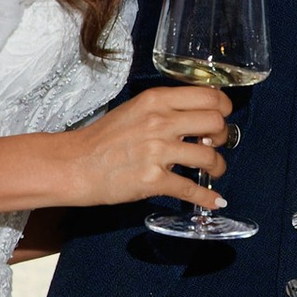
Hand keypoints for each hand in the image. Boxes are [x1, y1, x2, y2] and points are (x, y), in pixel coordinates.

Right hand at [50, 85, 235, 209]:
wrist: (73, 165)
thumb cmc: (101, 139)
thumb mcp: (134, 110)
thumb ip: (165, 110)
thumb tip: (196, 120)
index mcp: (156, 100)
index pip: (208, 95)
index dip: (223, 107)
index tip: (222, 116)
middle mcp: (160, 122)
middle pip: (215, 122)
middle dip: (223, 135)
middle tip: (216, 143)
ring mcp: (157, 152)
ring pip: (209, 157)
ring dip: (218, 166)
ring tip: (213, 170)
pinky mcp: (153, 180)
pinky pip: (191, 189)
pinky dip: (208, 197)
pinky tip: (215, 200)